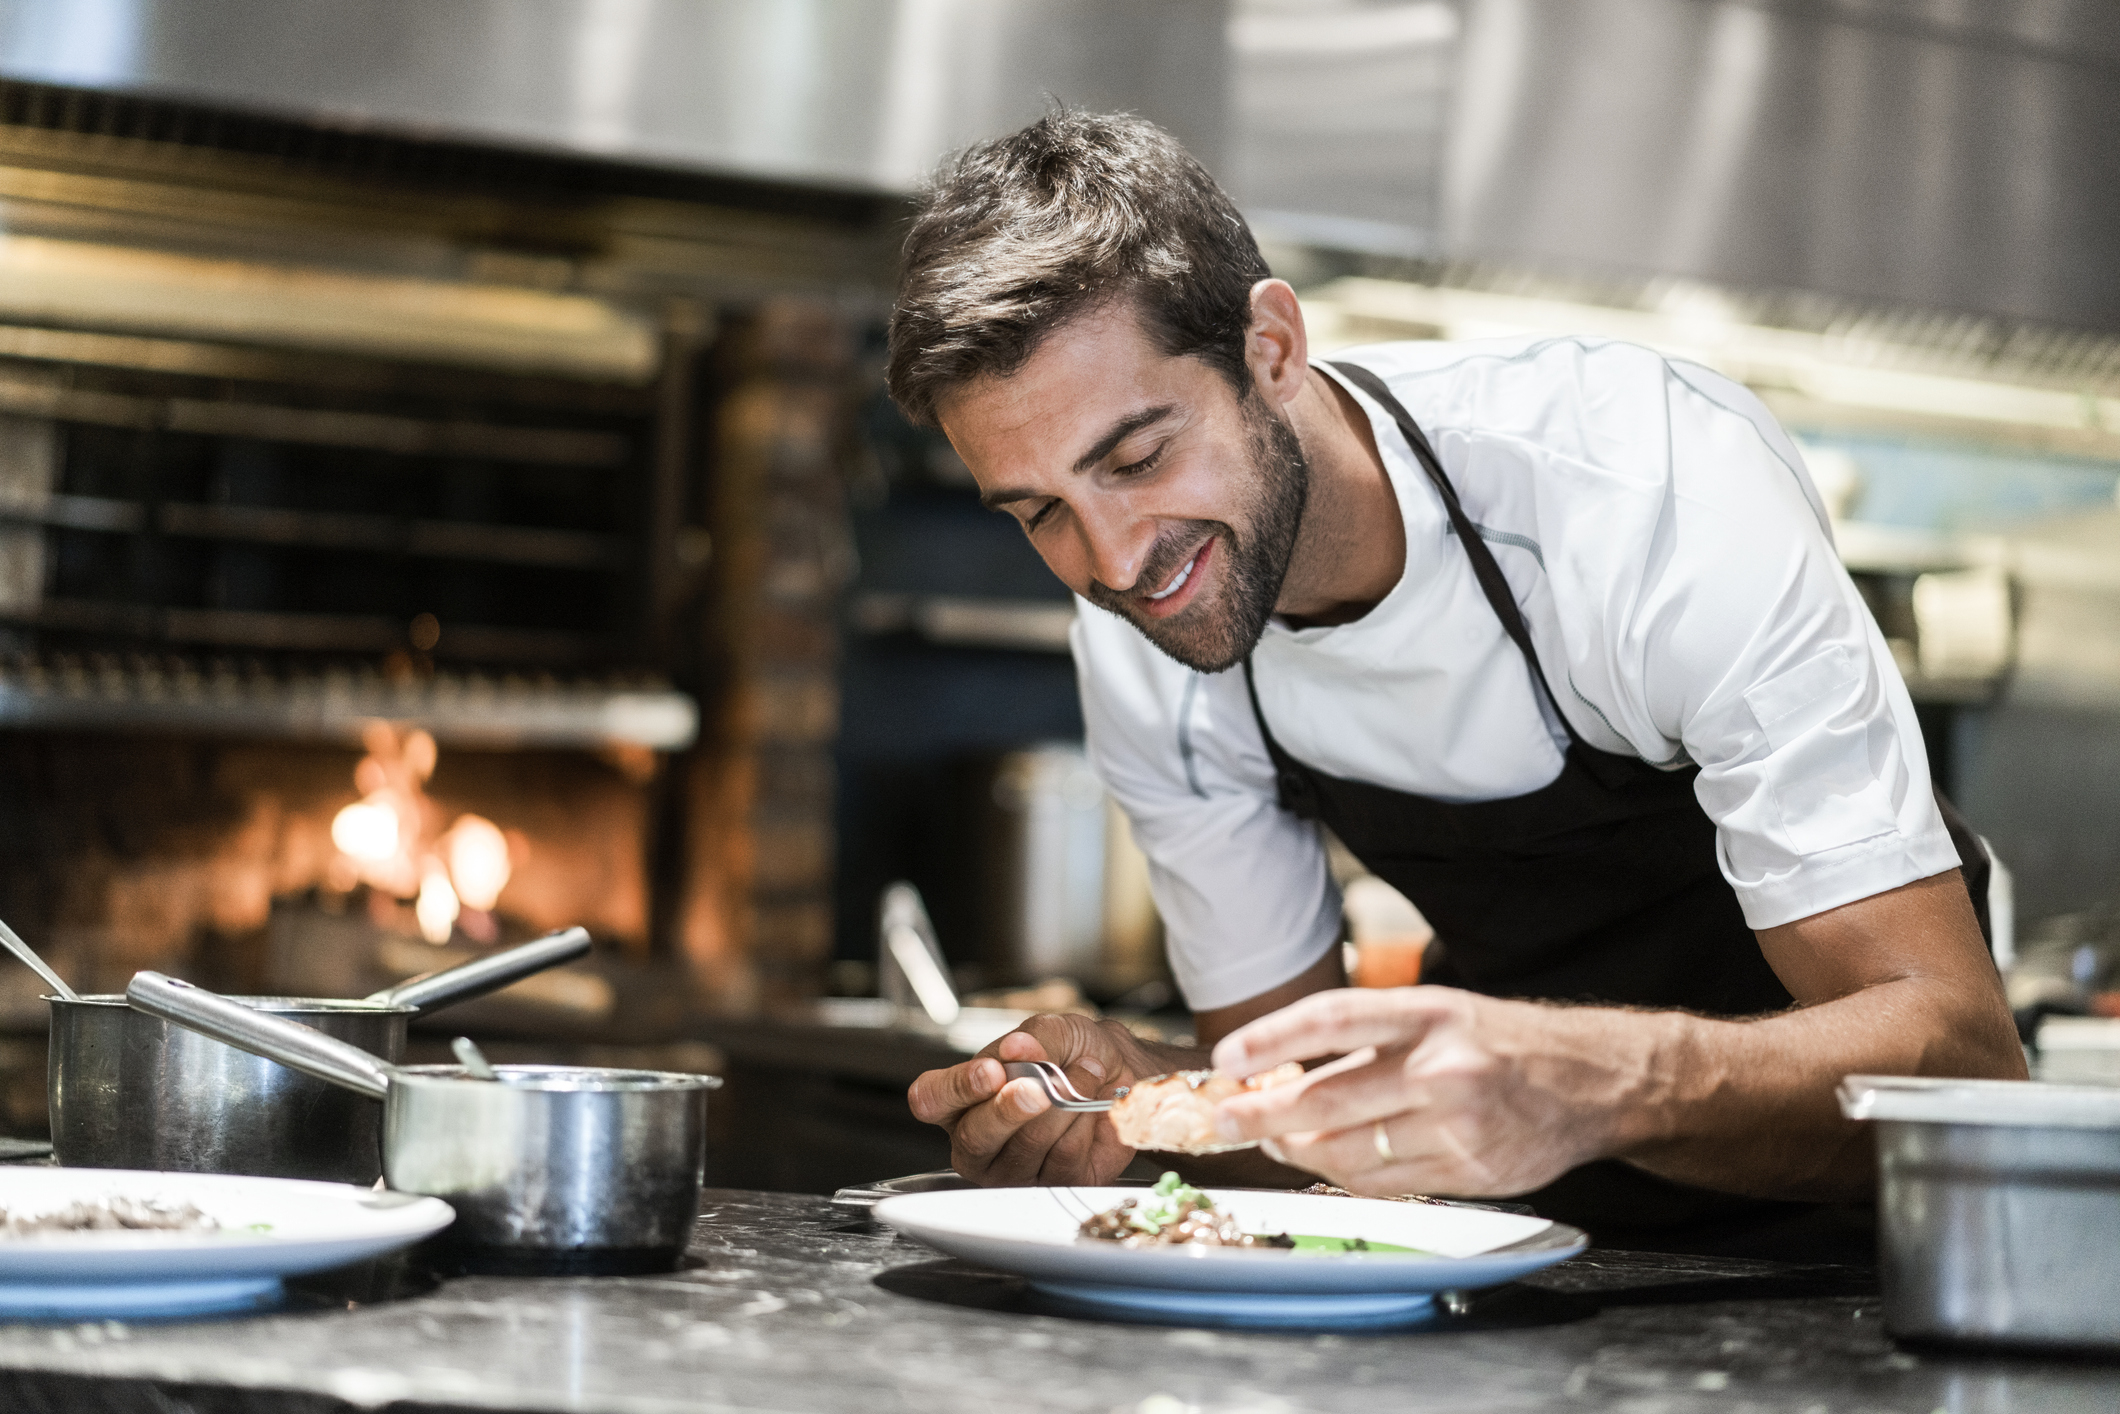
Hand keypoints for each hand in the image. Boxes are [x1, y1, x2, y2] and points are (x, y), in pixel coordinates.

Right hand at [907, 1013, 1148, 1185]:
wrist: (1122, 1073)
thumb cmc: (1074, 1053)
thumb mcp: (1053, 1030)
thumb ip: (1033, 1039)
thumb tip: (1017, 1049)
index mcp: (960, 1099)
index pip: (929, 1100)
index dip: (956, 1088)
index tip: (990, 1071)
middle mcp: (978, 1140)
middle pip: (974, 1137)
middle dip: (1008, 1109)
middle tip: (1038, 1086)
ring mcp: (1013, 1169)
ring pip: (1026, 1145)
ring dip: (1063, 1103)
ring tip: (1085, 1073)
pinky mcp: (1054, 1184)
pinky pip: (1064, 1158)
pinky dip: (1084, 1123)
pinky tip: (1091, 1107)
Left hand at [1206, 987, 1637, 1197]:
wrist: (1593, 1082)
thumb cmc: (1501, 1044)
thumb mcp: (1439, 1015)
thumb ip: (1368, 1043)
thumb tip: (1282, 1075)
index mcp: (1430, 1014)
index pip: (1334, 1019)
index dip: (1272, 1037)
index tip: (1228, 1057)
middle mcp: (1443, 1068)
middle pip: (1329, 1100)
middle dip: (1264, 1115)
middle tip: (1226, 1119)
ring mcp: (1459, 1127)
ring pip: (1351, 1153)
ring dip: (1299, 1151)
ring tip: (1273, 1139)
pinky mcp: (1471, 1172)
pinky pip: (1387, 1184)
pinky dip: (1346, 1175)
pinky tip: (1326, 1162)